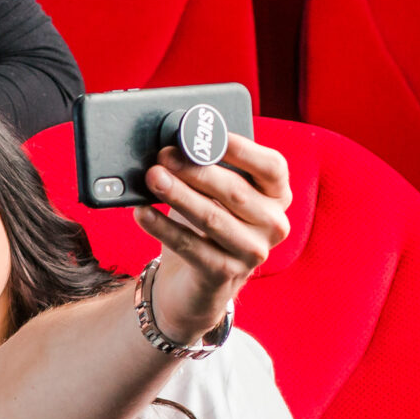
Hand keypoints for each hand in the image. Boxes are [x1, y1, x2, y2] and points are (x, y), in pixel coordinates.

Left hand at [136, 132, 291, 342]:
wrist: (195, 282)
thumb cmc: (206, 225)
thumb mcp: (213, 194)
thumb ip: (207, 169)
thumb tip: (176, 144)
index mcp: (276, 196)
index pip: (272, 167)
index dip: (244, 150)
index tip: (211, 135)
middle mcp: (273, 225)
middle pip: (236, 191)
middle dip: (196, 170)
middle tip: (165, 156)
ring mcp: (252, 252)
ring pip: (212, 218)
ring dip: (179, 195)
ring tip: (152, 178)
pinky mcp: (224, 273)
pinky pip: (190, 246)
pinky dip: (163, 227)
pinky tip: (143, 213)